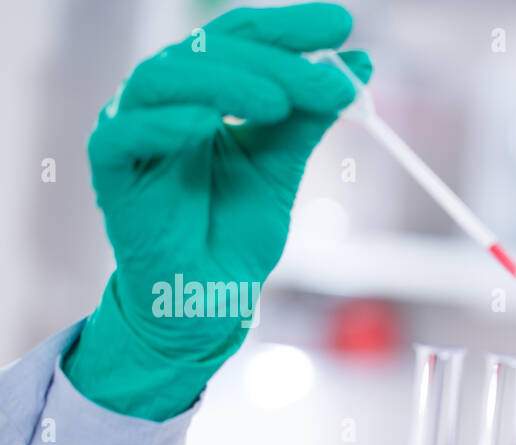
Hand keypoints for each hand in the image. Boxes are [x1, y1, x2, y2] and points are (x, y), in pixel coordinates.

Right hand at [63, 2, 370, 420]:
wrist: (209, 299)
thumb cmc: (235, 232)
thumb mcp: (282, 167)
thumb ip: (310, 118)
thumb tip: (358, 69)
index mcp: (204, 91)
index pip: (242, 39)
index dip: (289, 27)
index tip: (344, 25)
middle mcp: (164, 100)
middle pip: (210, 52)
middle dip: (276, 62)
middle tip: (330, 84)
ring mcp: (133, 131)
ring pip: (166, 80)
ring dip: (226, 83)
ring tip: (278, 103)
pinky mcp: (111, 171)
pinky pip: (127, 133)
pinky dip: (167, 123)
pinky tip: (208, 123)